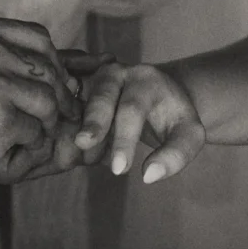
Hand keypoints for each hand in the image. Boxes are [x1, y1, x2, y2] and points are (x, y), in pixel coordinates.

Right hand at [0, 15, 76, 184]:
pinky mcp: (2, 119)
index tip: (55, 81)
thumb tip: (49, 63)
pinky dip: (32, 143)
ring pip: (47, 101)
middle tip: (61, 112)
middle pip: (47, 68)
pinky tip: (17, 148)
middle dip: (59, 93)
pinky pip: (35, 131)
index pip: (37, 38)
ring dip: (47, 121)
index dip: (53, 62)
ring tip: (35, 132)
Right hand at [66, 53, 206, 183]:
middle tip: (84, 145)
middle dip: (94, 122)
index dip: (124, 140)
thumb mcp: (188, 135)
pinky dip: (63, 121)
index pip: (133, 109)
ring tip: (73, 146)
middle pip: (102, 97)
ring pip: (80, 96)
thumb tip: (149, 175)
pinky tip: (59, 139)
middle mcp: (118, 73)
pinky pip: (67, 102)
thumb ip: (175, 154)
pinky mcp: (80, 89)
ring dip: (76, 123)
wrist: (161, 96)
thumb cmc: (174, 119)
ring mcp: (95, 78)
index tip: (120, 169)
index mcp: (146, 80)